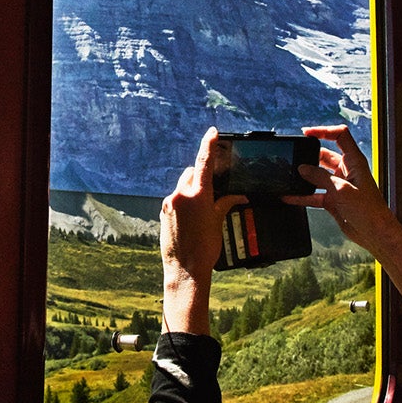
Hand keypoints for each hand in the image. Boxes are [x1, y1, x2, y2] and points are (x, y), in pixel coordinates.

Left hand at [160, 128, 245, 332]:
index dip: (209, 144)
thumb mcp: (219, 223)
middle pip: (192, 173)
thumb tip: (238, 195)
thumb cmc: (205, 249)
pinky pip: (175, 199)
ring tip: (202, 208)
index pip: (204, 162)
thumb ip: (225, 203)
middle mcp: (180, 196)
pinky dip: (184, 202)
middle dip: (201, 176)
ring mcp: (169, 204)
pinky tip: (192, 217)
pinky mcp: (163, 213)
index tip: (213, 132)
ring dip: (192, 191)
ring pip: (182, 186)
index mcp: (198, 195)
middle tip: (213, 188)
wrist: (185, 270)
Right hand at [284, 125, 399, 253]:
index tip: (306, 133)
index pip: (340, 136)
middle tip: (294, 158)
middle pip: (324, 155)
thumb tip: (302, 168)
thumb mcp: (341, 190)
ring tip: (289, 177)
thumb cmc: (368, 210)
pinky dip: (303, 195)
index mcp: (354, 161)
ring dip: (304, 177)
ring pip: (317, 175)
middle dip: (309, 156)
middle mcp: (347, 171)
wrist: (374, 233)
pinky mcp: (333, 199)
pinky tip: (290, 196)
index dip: (324, 131)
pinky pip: (314, 193)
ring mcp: (339, 185)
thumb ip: (320, 177)